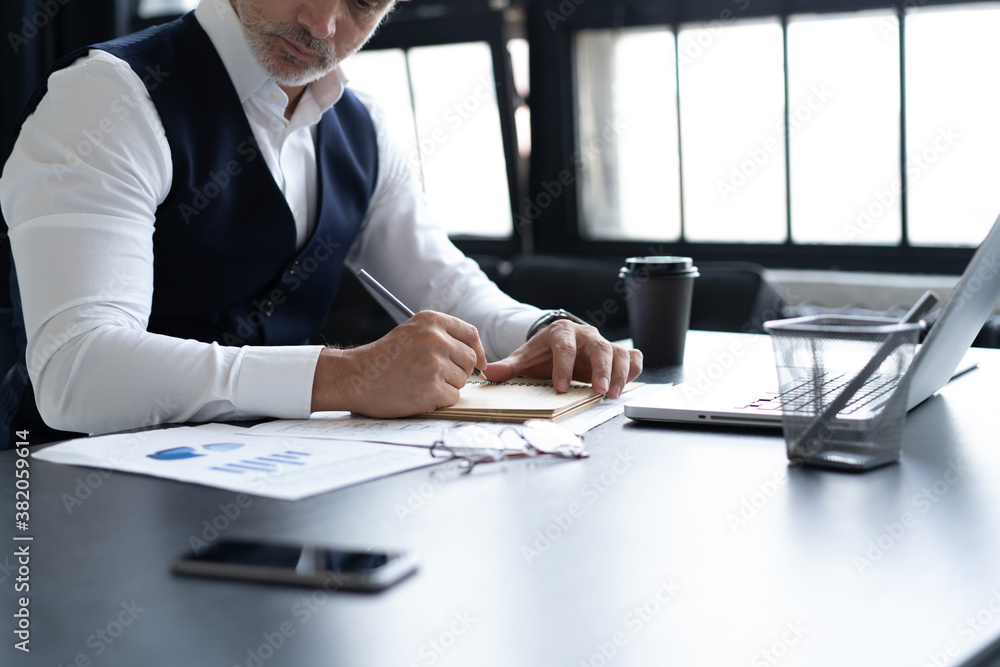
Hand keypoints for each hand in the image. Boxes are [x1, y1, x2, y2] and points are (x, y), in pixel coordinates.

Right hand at [310, 311, 487, 416]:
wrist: (355, 378)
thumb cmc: (383, 358)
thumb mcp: (412, 332)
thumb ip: (441, 336)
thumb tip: (477, 354)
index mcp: (431, 321)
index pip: (471, 334)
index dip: (478, 351)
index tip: (479, 363)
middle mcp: (435, 339)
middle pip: (470, 359)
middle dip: (459, 371)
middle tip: (435, 376)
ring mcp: (434, 364)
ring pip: (462, 380)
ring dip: (446, 386)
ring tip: (420, 382)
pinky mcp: (432, 388)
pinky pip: (452, 397)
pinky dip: (439, 400)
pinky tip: (419, 394)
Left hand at [484, 320, 641, 398]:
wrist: (558, 343)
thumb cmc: (543, 353)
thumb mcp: (525, 357)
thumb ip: (509, 366)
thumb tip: (488, 374)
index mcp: (562, 332)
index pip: (564, 346)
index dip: (563, 367)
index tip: (560, 388)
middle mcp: (586, 335)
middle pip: (600, 347)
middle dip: (601, 369)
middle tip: (600, 390)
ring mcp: (604, 344)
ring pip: (620, 353)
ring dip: (620, 373)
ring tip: (613, 395)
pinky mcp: (617, 353)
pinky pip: (633, 357)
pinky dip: (634, 370)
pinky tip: (627, 385)